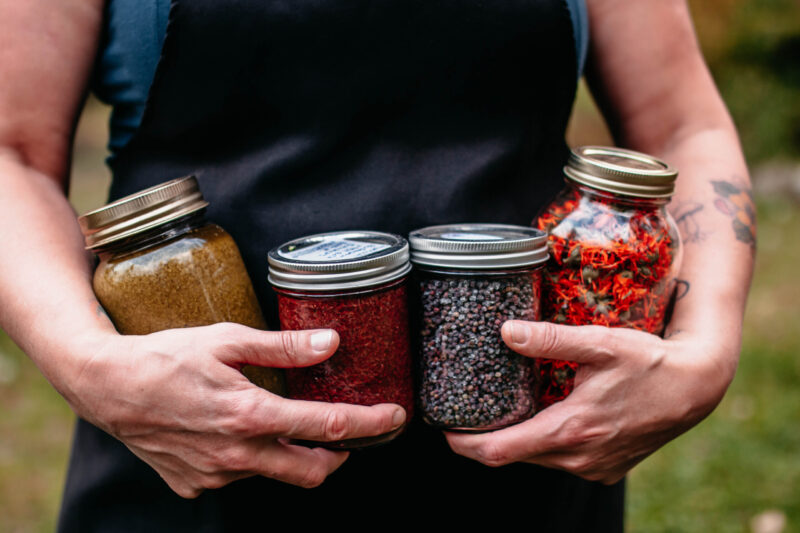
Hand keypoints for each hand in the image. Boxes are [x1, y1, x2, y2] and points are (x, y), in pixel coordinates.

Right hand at [65, 323, 405, 497]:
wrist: (106, 386)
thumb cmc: (166, 356)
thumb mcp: (228, 340)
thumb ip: (284, 346)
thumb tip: (332, 341)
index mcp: (252, 415)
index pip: (330, 427)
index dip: (371, 424)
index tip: (394, 418)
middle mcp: (238, 454)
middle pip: (312, 472)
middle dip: (338, 457)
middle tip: (343, 433)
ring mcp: (216, 474)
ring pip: (272, 472)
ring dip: (286, 451)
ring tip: (275, 418)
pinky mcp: (194, 484)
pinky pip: (235, 476)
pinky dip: (247, 457)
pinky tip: (232, 430)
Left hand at [445, 320, 734, 483]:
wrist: (696, 388)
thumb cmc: (650, 362)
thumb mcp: (600, 344)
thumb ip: (551, 339)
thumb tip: (505, 331)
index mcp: (571, 430)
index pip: (500, 452)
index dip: (466, 444)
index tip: (446, 430)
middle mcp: (579, 457)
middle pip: (515, 457)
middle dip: (488, 438)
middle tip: (470, 411)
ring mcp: (594, 467)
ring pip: (539, 459)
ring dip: (519, 439)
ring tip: (505, 408)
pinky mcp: (606, 469)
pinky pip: (562, 461)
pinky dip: (547, 443)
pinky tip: (548, 415)